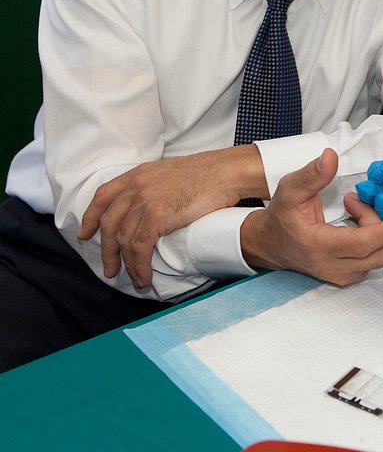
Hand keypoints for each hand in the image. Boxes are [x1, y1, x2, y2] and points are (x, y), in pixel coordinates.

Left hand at [78, 145, 265, 287]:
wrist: (227, 172)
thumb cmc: (210, 174)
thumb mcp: (172, 172)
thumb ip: (155, 185)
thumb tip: (152, 205)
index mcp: (138, 174)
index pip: (103, 195)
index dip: (91, 216)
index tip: (86, 233)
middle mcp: (136, 186)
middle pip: (110, 223)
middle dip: (106, 250)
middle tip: (109, 269)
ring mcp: (145, 200)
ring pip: (123, 240)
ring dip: (125, 264)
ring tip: (134, 279)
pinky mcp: (157, 215)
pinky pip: (139, 248)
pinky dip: (139, 266)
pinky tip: (144, 276)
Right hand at [242, 149, 382, 286]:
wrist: (272, 244)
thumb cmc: (282, 216)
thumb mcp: (290, 189)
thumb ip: (312, 174)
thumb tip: (331, 156)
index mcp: (318, 247)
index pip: (361, 244)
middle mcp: (333, 267)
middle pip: (378, 254)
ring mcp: (343, 275)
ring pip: (380, 256)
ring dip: (382, 229)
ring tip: (359, 205)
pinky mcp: (350, 276)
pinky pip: (375, 258)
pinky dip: (379, 237)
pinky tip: (362, 217)